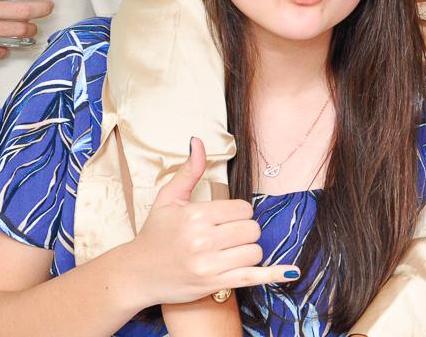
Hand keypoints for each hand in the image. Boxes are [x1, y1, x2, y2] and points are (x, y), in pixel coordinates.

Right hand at [124, 138, 298, 307]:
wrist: (135, 274)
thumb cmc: (154, 234)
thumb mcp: (168, 199)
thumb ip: (189, 171)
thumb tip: (197, 141)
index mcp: (196, 216)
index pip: (243, 209)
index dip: (238, 214)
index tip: (225, 220)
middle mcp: (203, 240)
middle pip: (252, 230)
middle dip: (245, 231)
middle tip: (228, 236)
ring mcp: (208, 265)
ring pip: (254, 251)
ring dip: (248, 251)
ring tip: (230, 252)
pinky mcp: (213, 284)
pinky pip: (251, 277)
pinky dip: (271, 274)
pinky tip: (290, 271)